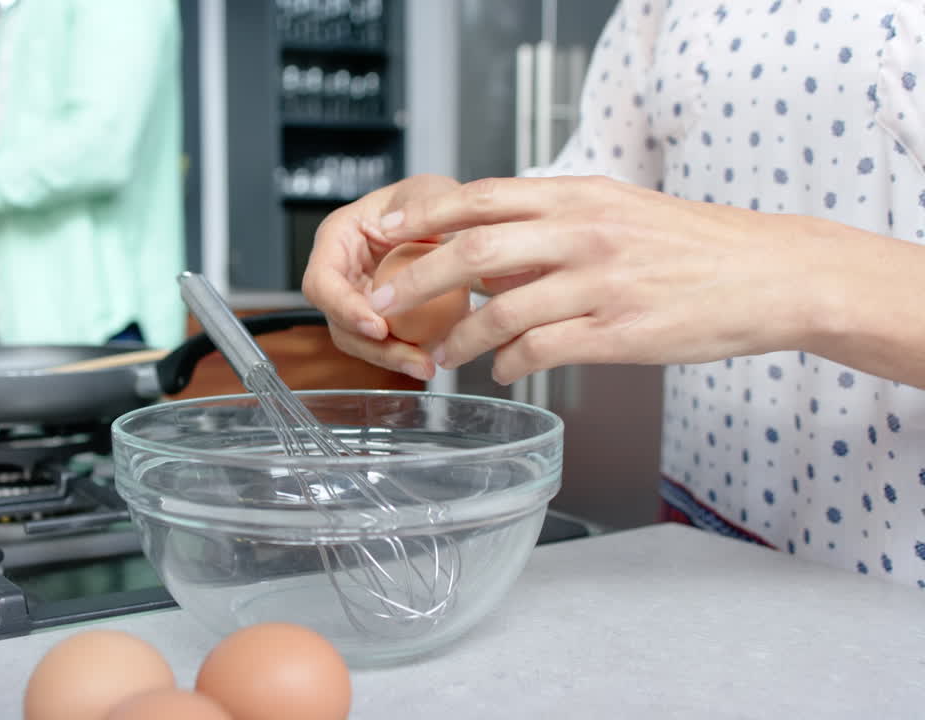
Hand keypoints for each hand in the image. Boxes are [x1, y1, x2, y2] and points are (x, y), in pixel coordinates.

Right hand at [300, 174, 463, 380]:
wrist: (447, 220)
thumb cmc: (426, 200)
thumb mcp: (427, 190)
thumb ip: (422, 208)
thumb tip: (411, 233)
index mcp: (338, 239)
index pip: (322, 282)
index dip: (344, 308)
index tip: (379, 326)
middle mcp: (342, 274)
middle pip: (339, 322)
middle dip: (373, 347)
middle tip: (413, 357)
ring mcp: (360, 300)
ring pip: (361, 341)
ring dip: (393, 358)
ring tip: (427, 365)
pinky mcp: (384, 319)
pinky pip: (388, 344)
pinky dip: (408, 354)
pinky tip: (436, 355)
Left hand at [368, 175, 844, 383]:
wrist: (769, 274)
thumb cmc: (691, 246)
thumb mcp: (617, 213)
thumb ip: (551, 227)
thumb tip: (486, 254)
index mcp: (580, 195)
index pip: (482, 197)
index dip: (424, 215)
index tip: (384, 232)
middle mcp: (585, 232)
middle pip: (476, 249)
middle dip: (418, 279)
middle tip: (382, 305)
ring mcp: (602, 282)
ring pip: (503, 310)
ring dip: (461, 338)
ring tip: (440, 357)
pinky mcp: (620, 331)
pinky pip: (542, 350)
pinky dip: (510, 364)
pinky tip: (503, 372)